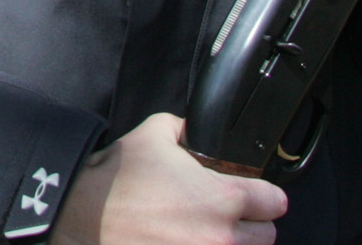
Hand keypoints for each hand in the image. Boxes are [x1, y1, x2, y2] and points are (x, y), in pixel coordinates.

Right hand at [51, 114, 285, 244]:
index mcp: (224, 198)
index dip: (264, 193)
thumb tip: (198, 132)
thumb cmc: (120, 177)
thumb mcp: (156, 132)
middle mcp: (224, 237)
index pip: (275, 202)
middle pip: (268, 236)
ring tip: (205, 231)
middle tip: (225, 214)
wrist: (85, 214)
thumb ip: (188, 129)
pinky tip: (185, 240)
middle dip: (251, 223)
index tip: (252, 192)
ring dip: (233, 243)